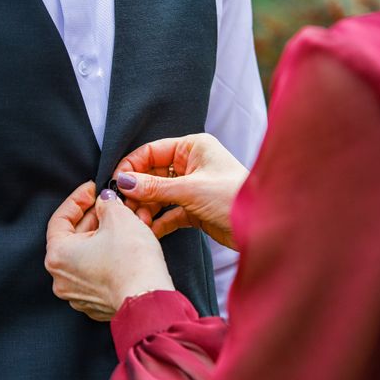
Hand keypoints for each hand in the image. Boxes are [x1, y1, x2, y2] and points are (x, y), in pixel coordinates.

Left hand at [45, 182, 174, 321]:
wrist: (149, 298)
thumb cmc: (132, 261)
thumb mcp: (119, 217)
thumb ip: (107, 203)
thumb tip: (105, 201)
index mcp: (58, 255)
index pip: (60, 218)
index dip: (79, 199)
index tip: (93, 190)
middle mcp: (62, 278)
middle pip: (75, 238)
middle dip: (96, 218)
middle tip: (113, 205)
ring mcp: (78, 294)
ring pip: (89, 256)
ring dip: (105, 238)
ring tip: (125, 224)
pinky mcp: (97, 303)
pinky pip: (99, 273)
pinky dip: (110, 258)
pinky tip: (127, 247)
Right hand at [114, 133, 248, 249]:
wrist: (262, 227)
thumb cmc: (233, 197)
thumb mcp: (190, 190)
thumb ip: (154, 187)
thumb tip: (123, 182)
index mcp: (193, 148)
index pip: (151, 152)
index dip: (132, 167)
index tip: (117, 184)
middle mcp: (192, 164)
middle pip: (152, 174)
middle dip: (138, 192)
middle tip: (126, 208)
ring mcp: (193, 187)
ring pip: (159, 195)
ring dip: (147, 208)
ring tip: (139, 222)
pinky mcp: (196, 209)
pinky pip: (170, 212)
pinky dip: (159, 221)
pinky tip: (150, 231)